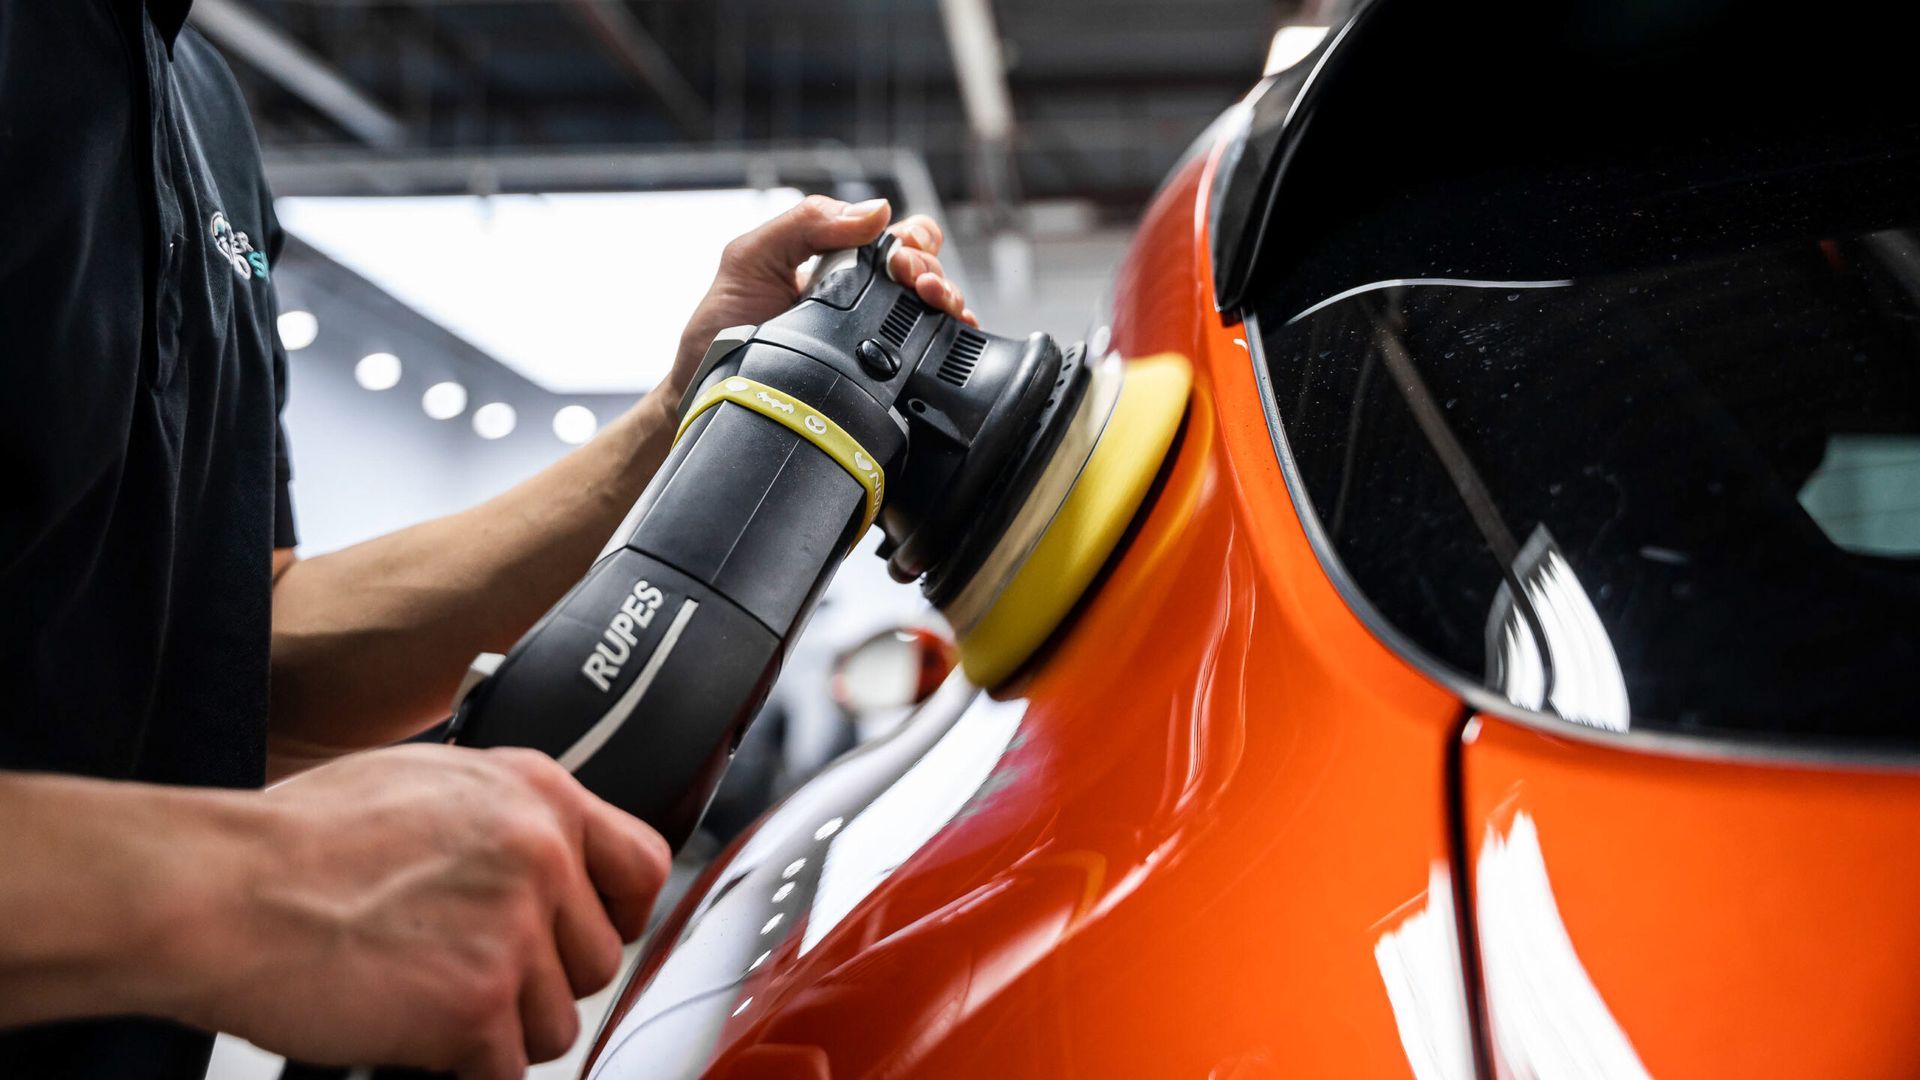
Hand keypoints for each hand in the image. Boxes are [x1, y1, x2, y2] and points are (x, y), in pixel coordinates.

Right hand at [175, 745, 670, 1077]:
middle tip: (472, 975)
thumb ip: (504, 819)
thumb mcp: (429, 783)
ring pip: (558, 1021)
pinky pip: (508, 1068)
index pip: (643, 865)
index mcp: (537, 794)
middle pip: (599, 959)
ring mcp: (515, 931)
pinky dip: (464, 1067)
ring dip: (500, 1029)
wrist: (224, 891)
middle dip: (542, 982)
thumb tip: (545, 855)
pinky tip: (414, 1031)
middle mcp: (540, 855)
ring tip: (428, 997)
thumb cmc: (298, 841)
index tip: (591, 934)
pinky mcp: (478, 1004)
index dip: (620, 913)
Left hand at [665, 195, 974, 401]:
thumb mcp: (751, 258)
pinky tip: (953, 333)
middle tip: (916, 283)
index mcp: (838, 260)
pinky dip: (952, 337)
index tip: (901, 254)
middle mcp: (863, 295)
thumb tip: (875, 210)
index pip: (897, 236)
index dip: (911, 239)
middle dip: (930, 269)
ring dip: (946, 297)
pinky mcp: (879, 373)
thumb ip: (805, 223)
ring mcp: (874, 334)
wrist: (710, 391)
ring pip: (934, 307)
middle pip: (925, 269)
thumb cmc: (723, 327)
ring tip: (934, 302)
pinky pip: (928, 350)